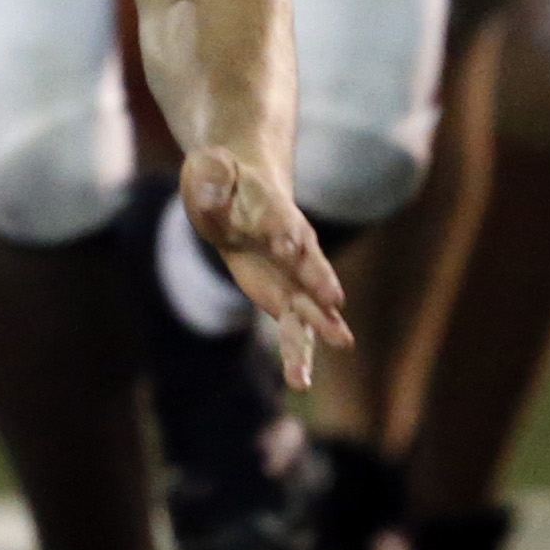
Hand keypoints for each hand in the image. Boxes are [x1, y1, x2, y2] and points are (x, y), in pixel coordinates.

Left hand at [178, 147, 348, 389]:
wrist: (244, 188)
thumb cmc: (222, 177)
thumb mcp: (209, 168)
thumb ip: (211, 178)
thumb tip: (206, 189)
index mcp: (271, 209)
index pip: (279, 221)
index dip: (282, 232)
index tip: (287, 245)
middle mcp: (291, 244)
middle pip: (307, 263)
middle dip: (318, 279)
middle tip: (334, 300)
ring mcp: (291, 272)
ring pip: (307, 301)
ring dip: (320, 324)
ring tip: (342, 343)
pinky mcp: (282, 295)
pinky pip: (291, 326)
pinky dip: (296, 351)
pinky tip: (301, 381)